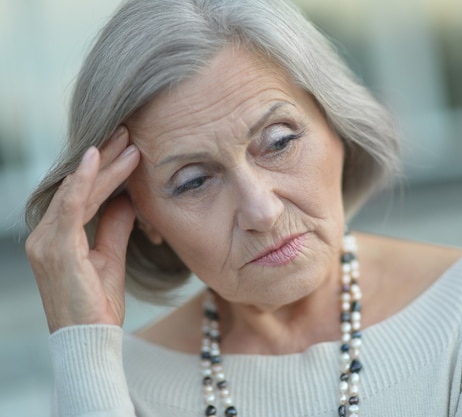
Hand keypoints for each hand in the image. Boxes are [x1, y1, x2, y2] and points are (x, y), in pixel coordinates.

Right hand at [25, 127, 140, 332]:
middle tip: (128, 132)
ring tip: (127, 140)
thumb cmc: (98, 305)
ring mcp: (45, 241)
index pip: (83, 195)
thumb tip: (126, 199)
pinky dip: (83, 180)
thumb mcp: (110, 258)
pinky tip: (97, 157)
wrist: (90, 341)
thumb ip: (114, 226)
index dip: (105, 171)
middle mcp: (44, 235)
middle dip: (105, 159)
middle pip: (78, 188)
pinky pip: (70, 206)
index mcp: (57, 237)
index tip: (128, 148)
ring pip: (78, 192)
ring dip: (103, 165)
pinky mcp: (54, 249)